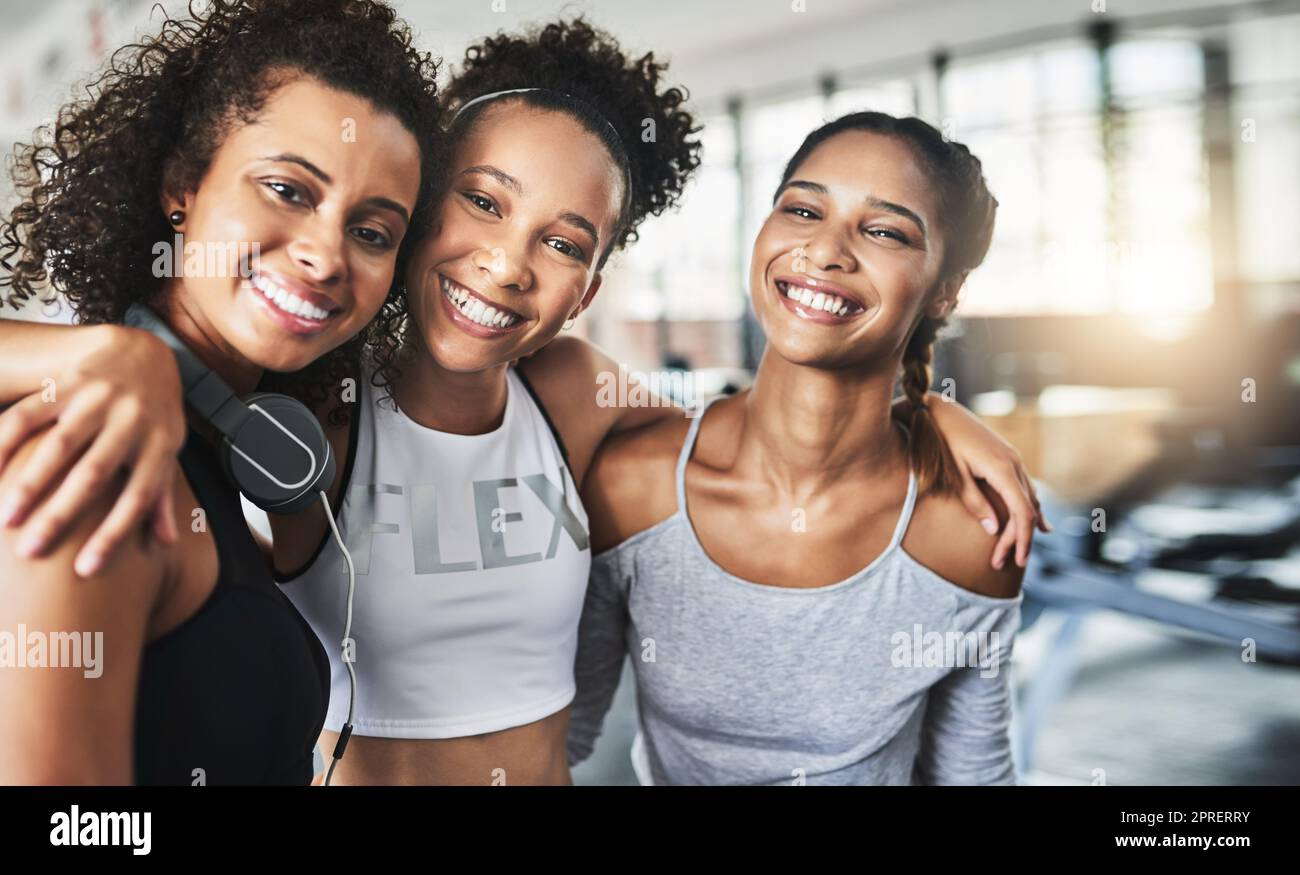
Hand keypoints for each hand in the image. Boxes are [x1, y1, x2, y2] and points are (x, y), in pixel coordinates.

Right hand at [0, 323, 185, 575]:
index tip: (84, 570)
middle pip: (93, 475)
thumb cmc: (155, 414)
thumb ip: (163, 494)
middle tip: (30, 552)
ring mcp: (98, 399)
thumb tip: (167, 543)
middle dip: (61, 515)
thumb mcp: (168, 449)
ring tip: (4, 520)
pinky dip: (5, 440)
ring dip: (29, 484)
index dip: (113, 535)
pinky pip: (31, 413)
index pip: (138, 498)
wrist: (143, 353)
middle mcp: (131, 421)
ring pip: (59, 445)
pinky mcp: (67, 382)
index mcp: (159, 444)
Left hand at [924, 392, 1050, 569]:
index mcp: (1002, 469)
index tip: (1016, 561)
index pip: (1022, 512)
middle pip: (1027, 509)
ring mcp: (1012, 459)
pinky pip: (1024, 487)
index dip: (1022, 539)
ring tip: (1017, 552)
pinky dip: (1029, 508)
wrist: (937, 410)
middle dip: (1018, 538)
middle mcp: (1014, 463)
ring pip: (1028, 498)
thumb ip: (974, 502)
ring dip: (1022, 526)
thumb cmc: (940, 442)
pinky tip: (1036, 523)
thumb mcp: (953, 474)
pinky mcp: (1006, 457)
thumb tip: (994, 530)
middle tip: (1002, 563)